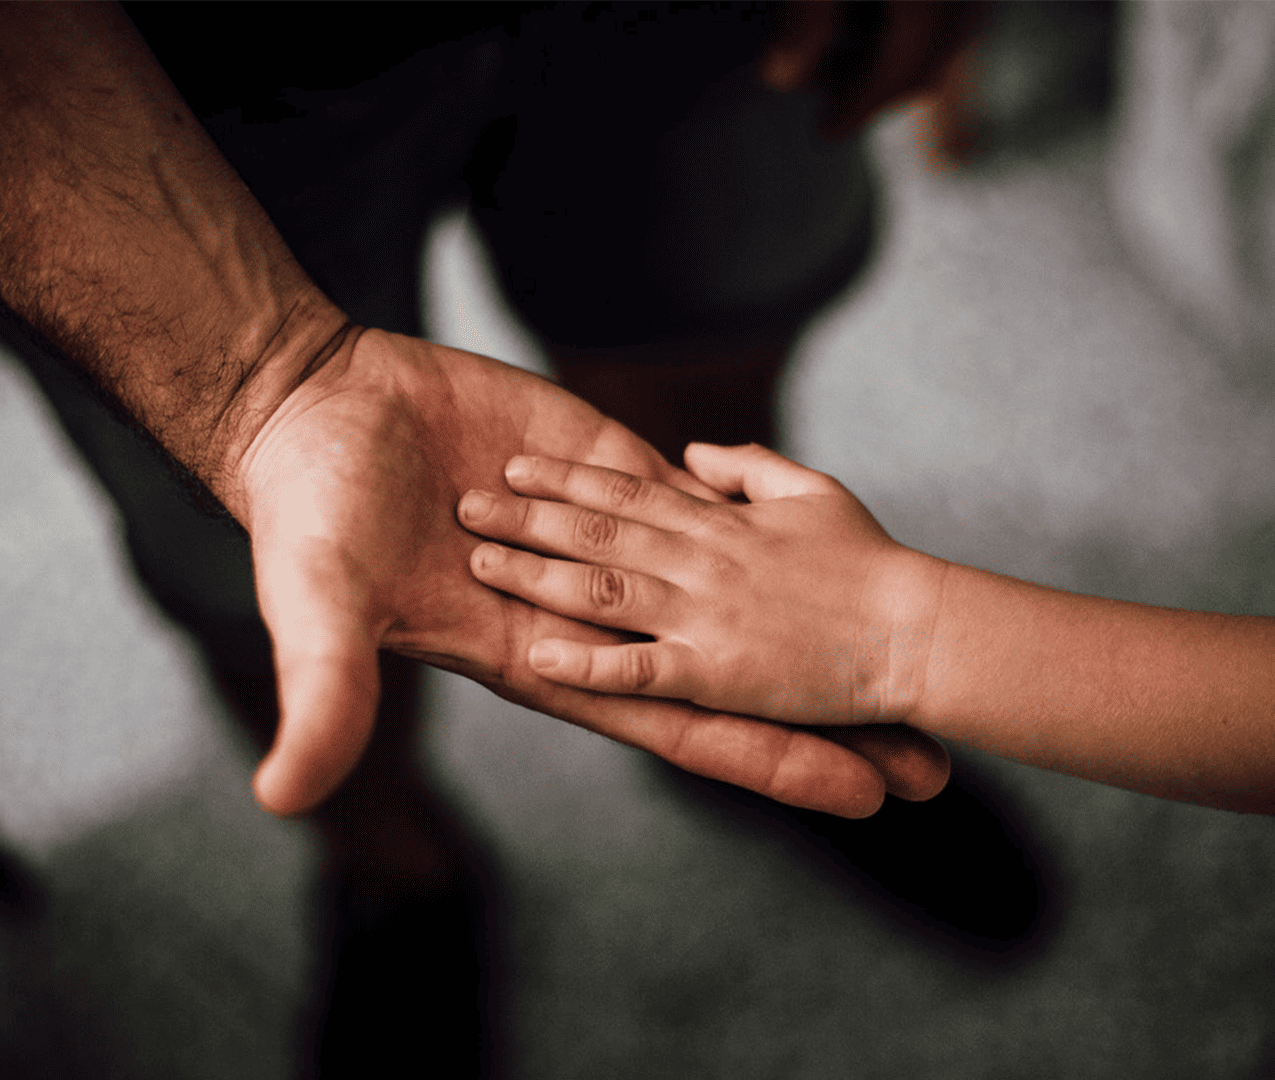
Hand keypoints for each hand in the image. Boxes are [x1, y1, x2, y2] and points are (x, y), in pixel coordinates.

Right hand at [238, 334, 948, 816]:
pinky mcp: (606, 466)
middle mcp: (593, 610)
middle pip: (732, 674)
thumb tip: (285, 797)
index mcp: (546, 658)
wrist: (316, 412)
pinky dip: (758, 518)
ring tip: (904, 648)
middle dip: (820, 719)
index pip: (680, 724)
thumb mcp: (319, 609)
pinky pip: (698, 501)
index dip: (768, 762)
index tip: (859, 795)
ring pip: (731, 588)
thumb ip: (323, 695)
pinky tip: (826, 538)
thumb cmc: (311, 519)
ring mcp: (609, 538)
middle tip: (927, 765)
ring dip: (811, 622)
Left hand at [459, 442, 948, 725]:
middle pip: (597, 532)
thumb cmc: (872, 562)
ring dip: (536, 574)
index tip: (516, 464)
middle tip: (465, 503)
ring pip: (602, 589)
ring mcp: (704, 617)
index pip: (626, 491)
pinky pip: (639, 669)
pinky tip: (537, 655)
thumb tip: (693, 454)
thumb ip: (748, 467)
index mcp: (720, 522)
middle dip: (527, 516)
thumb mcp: (812, 491)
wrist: (915, 630)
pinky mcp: (716, 674)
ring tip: (479, 562)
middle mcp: (701, 562)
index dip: (566, 477)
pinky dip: (587, 663)